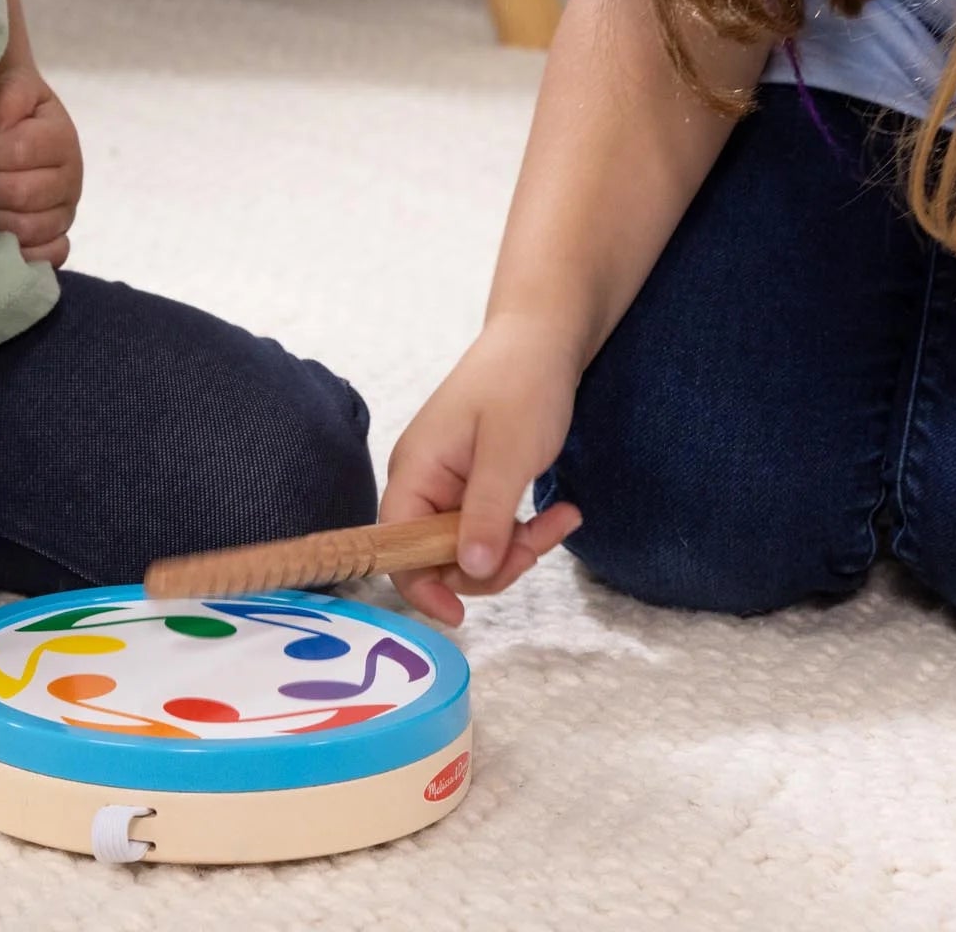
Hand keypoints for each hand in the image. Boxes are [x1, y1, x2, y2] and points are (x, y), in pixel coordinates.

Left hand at [0, 64, 82, 267]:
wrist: (10, 122)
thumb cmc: (6, 104)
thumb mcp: (10, 84)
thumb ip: (11, 93)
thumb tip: (1, 126)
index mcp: (61, 138)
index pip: (21, 151)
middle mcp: (71, 178)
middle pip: (23, 195)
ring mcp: (64, 212)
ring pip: (29, 230)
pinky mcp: (56, 238)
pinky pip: (49, 257)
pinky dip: (22, 255)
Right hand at [380, 315, 585, 627]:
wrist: (544, 340)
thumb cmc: (521, 385)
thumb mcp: (510, 452)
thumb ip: (488, 514)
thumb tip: (472, 573)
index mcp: (414, 471)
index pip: (394, 547)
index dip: (420, 585)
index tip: (462, 616)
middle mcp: (423, 482)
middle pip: (437, 557)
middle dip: (492, 564)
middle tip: (537, 543)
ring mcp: (449, 485)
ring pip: (472, 549)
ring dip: (518, 547)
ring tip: (561, 519)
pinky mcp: (475, 486)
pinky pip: (492, 529)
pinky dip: (526, 531)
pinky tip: (561, 512)